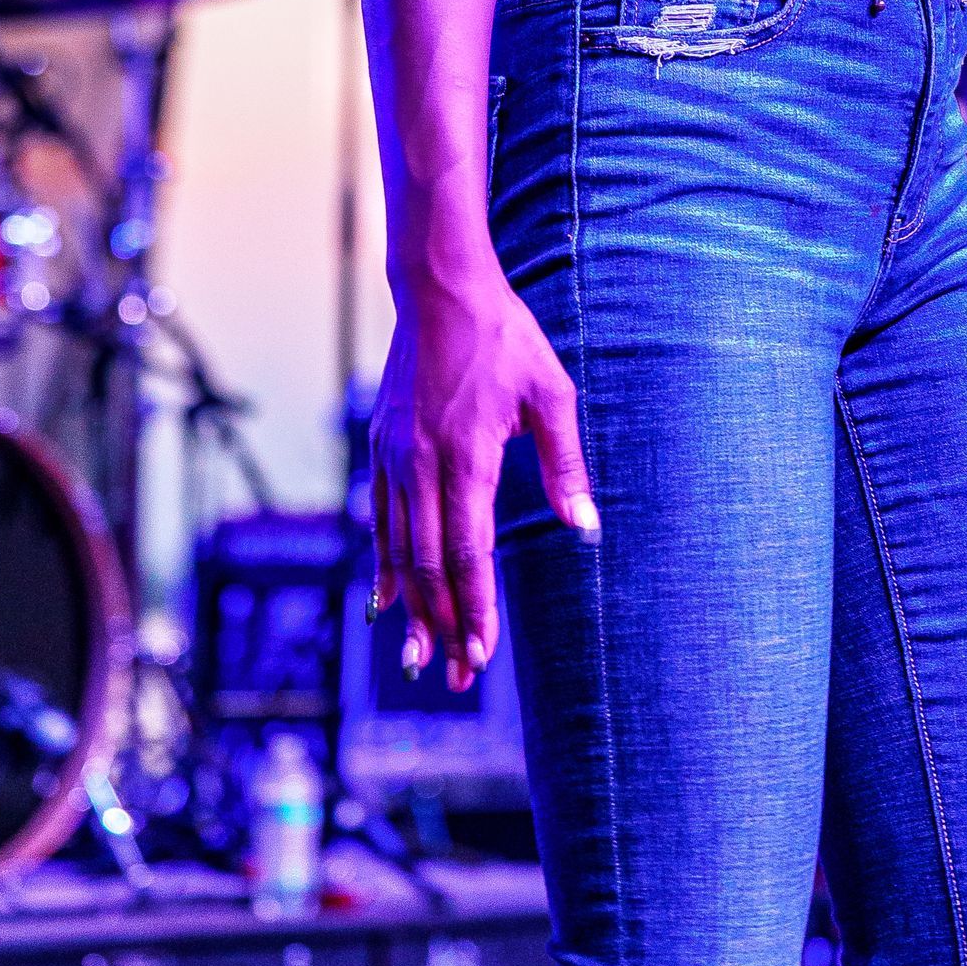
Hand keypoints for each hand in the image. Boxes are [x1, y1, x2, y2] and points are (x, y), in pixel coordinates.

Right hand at [369, 260, 598, 692]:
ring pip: (399, 549)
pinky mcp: (380, 445)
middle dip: (443, 624)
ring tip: (419, 654)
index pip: (470, 551)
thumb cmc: (505, 339)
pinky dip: (386, 564)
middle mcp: (421, 463)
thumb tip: (586, 525)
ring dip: (411, 606)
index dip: (475, 608)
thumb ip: (564, 463)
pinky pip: (381, 519)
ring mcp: (394, 455)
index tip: (481, 653)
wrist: (440, 290)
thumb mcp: (551, 394)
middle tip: (455, 675)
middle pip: (429, 564)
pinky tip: (390, 597)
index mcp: (467, 455)